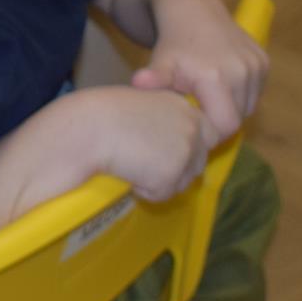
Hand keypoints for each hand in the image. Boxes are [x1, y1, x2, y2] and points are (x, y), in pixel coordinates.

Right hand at [94, 87, 216, 202]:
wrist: (92, 126)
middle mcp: (192, 127)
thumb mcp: (145, 107)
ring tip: (133, 164)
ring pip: (183, 181)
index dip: (189, 147)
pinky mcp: (171, 174)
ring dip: (162, 181)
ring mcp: (185, 151)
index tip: (167, 153)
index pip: (208, 133)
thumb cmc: (107, 114)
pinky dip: (145, 190)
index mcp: (184, 106)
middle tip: (148, 164)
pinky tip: (128, 172)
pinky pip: (162, 194)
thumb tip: (169, 147)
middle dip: (179, 169)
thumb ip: (166, 123)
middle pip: (199, 161)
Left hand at [131, 0, 268, 142]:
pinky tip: (224, 80)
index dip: (210, 130)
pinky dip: (243, 92)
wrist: (193, 9)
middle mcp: (242, 72)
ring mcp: (256, 65)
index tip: (194, 120)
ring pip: (248, 106)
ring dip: (233, 106)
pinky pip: (256, 90)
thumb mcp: (161, 62)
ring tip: (210, 92)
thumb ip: (154, 78)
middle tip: (200, 106)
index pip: (225, 127)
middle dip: (220, 119)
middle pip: (238, 118)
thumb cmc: (174, 43)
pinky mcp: (263, 60)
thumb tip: (137, 83)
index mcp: (216, 78)